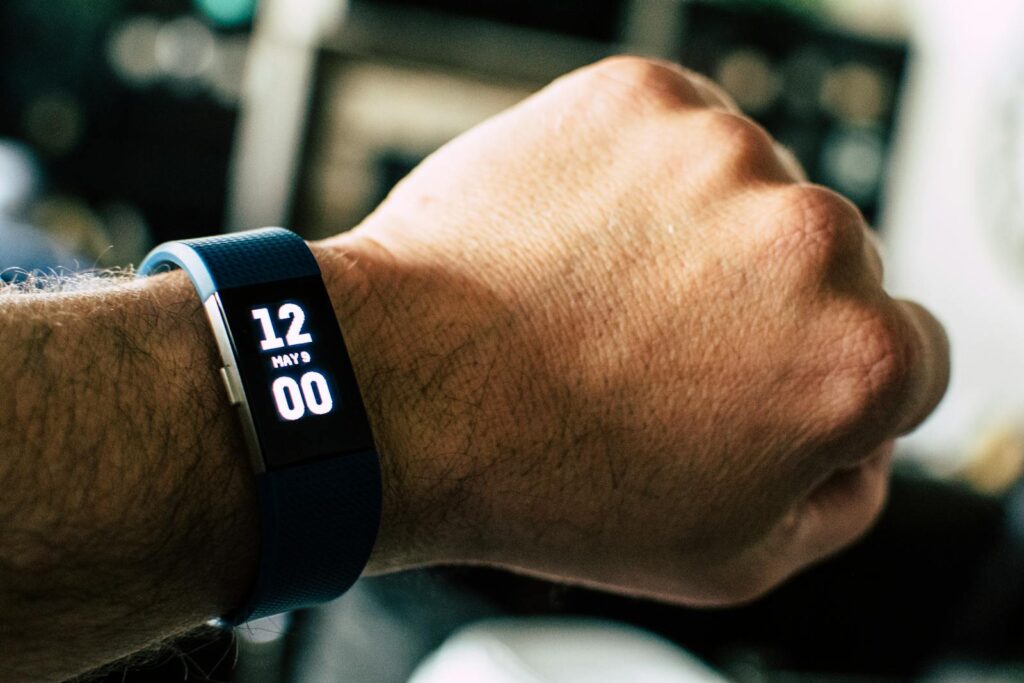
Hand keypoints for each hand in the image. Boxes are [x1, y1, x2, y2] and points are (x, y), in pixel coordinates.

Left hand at [322, 57, 949, 603]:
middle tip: (662, 349)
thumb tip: (862, 447)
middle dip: (763, 307)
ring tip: (602, 297)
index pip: (909, 350)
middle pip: (831, 264)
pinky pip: (674, 136)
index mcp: (850, 355)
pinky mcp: (638, 99)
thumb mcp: (729, 557)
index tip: (770, 382)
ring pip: (749, 192)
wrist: (401, 392)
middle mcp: (806, 237)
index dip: (832, 380)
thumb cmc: (545, 478)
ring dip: (697, 236)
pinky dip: (637, 179)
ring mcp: (718, 153)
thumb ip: (839, 499)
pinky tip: (579, 242)